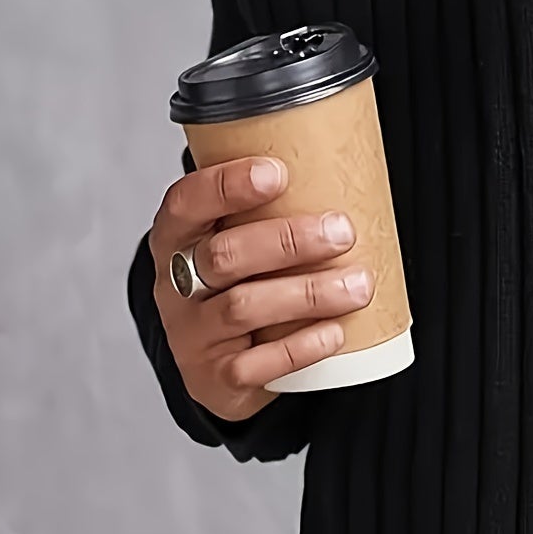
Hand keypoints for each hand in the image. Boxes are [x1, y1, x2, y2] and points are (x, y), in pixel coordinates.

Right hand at [147, 155, 374, 422]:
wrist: (217, 364)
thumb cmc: (240, 282)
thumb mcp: (237, 239)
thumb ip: (270, 206)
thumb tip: (347, 157)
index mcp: (175, 238)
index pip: (186, 204)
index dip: (226, 187)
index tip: (277, 172)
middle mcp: (174, 285)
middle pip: (223, 256)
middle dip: (287, 241)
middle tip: (342, 231)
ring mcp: (192, 334)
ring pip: (243, 308)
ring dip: (307, 293)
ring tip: (358, 284)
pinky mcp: (215, 377)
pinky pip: (254, 364)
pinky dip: (300, 348)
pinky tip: (335, 333)